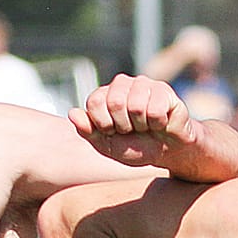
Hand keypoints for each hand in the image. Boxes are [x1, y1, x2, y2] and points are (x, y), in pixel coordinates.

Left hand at [72, 75, 200, 168]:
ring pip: (136, 106)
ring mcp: (144, 84)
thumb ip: (88, 131)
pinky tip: (160, 123)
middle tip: (132, 130)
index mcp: (106, 94)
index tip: (113, 132)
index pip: (95, 102)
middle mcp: (123, 84)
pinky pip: (155, 110)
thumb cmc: (135, 146)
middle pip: (115, 102)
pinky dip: (157, 124)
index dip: (104, 124)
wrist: (165, 153)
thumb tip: (72, 113)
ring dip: (142, 126)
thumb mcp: (107, 145)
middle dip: (123, 126)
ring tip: (146, 127)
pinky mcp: (164, 91)